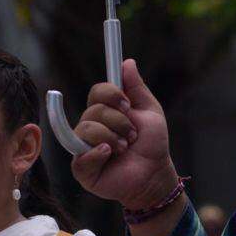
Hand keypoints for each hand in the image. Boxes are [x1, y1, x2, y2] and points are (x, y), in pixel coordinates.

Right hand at [68, 60, 179, 213]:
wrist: (155, 174)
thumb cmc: (152, 145)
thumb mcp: (150, 111)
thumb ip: (137, 88)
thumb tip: (127, 62)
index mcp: (105, 112)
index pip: (96, 92)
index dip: (111, 95)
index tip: (127, 105)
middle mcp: (92, 127)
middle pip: (93, 110)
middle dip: (119, 122)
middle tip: (132, 135)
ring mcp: (84, 147)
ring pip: (87, 129)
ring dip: (112, 137)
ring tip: (125, 148)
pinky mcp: (82, 168)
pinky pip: (80, 155)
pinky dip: (97, 153)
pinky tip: (110, 155)